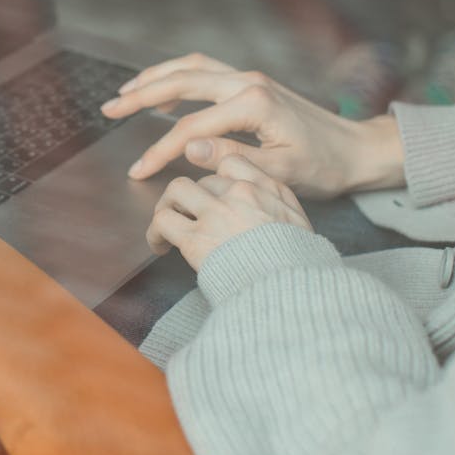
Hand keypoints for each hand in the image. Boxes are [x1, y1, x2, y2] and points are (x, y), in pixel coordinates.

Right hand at [101, 52, 403, 199]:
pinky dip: (178, 76)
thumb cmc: (325, 166)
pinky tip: (163, 91)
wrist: (358, 150)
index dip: (160, 151)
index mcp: (253, 104)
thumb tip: (189, 148)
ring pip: (191, 68)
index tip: (139, 172)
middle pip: (181, 82)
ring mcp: (250, 78)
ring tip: (126, 92)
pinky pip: (206, 72)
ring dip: (155, 77)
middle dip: (141, 94)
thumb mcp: (281, 172)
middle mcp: (248, 82)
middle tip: (109, 109)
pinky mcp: (252, 83)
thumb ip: (233, 160)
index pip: (191, 128)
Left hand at [146, 155, 312, 271]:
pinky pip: (163, 221)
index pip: (231, 164)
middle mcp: (239, 193)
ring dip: (168, 208)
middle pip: (202, 181)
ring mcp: (216, 213)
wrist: (290, 290)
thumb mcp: (300, 224)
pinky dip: (155, 232)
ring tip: (168, 227)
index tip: (213, 196)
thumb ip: (277, 204)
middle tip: (189, 220)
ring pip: (176, 191)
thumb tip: (262, 205)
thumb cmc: (298, 265)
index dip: (217, 180)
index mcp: (267, 188)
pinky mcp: (196, 238)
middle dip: (193, 200)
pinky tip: (160, 246)